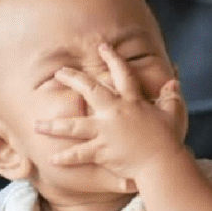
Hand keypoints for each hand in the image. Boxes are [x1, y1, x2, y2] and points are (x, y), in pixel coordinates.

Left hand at [34, 45, 188, 184]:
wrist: (162, 162)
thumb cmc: (169, 139)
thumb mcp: (174, 113)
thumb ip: (172, 97)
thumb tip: (174, 82)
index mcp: (132, 102)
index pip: (122, 75)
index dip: (113, 59)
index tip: (102, 48)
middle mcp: (115, 113)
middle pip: (90, 91)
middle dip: (73, 79)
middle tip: (59, 73)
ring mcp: (105, 132)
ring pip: (74, 126)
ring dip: (54, 126)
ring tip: (37, 126)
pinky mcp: (101, 151)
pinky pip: (79, 154)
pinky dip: (66, 158)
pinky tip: (52, 159)